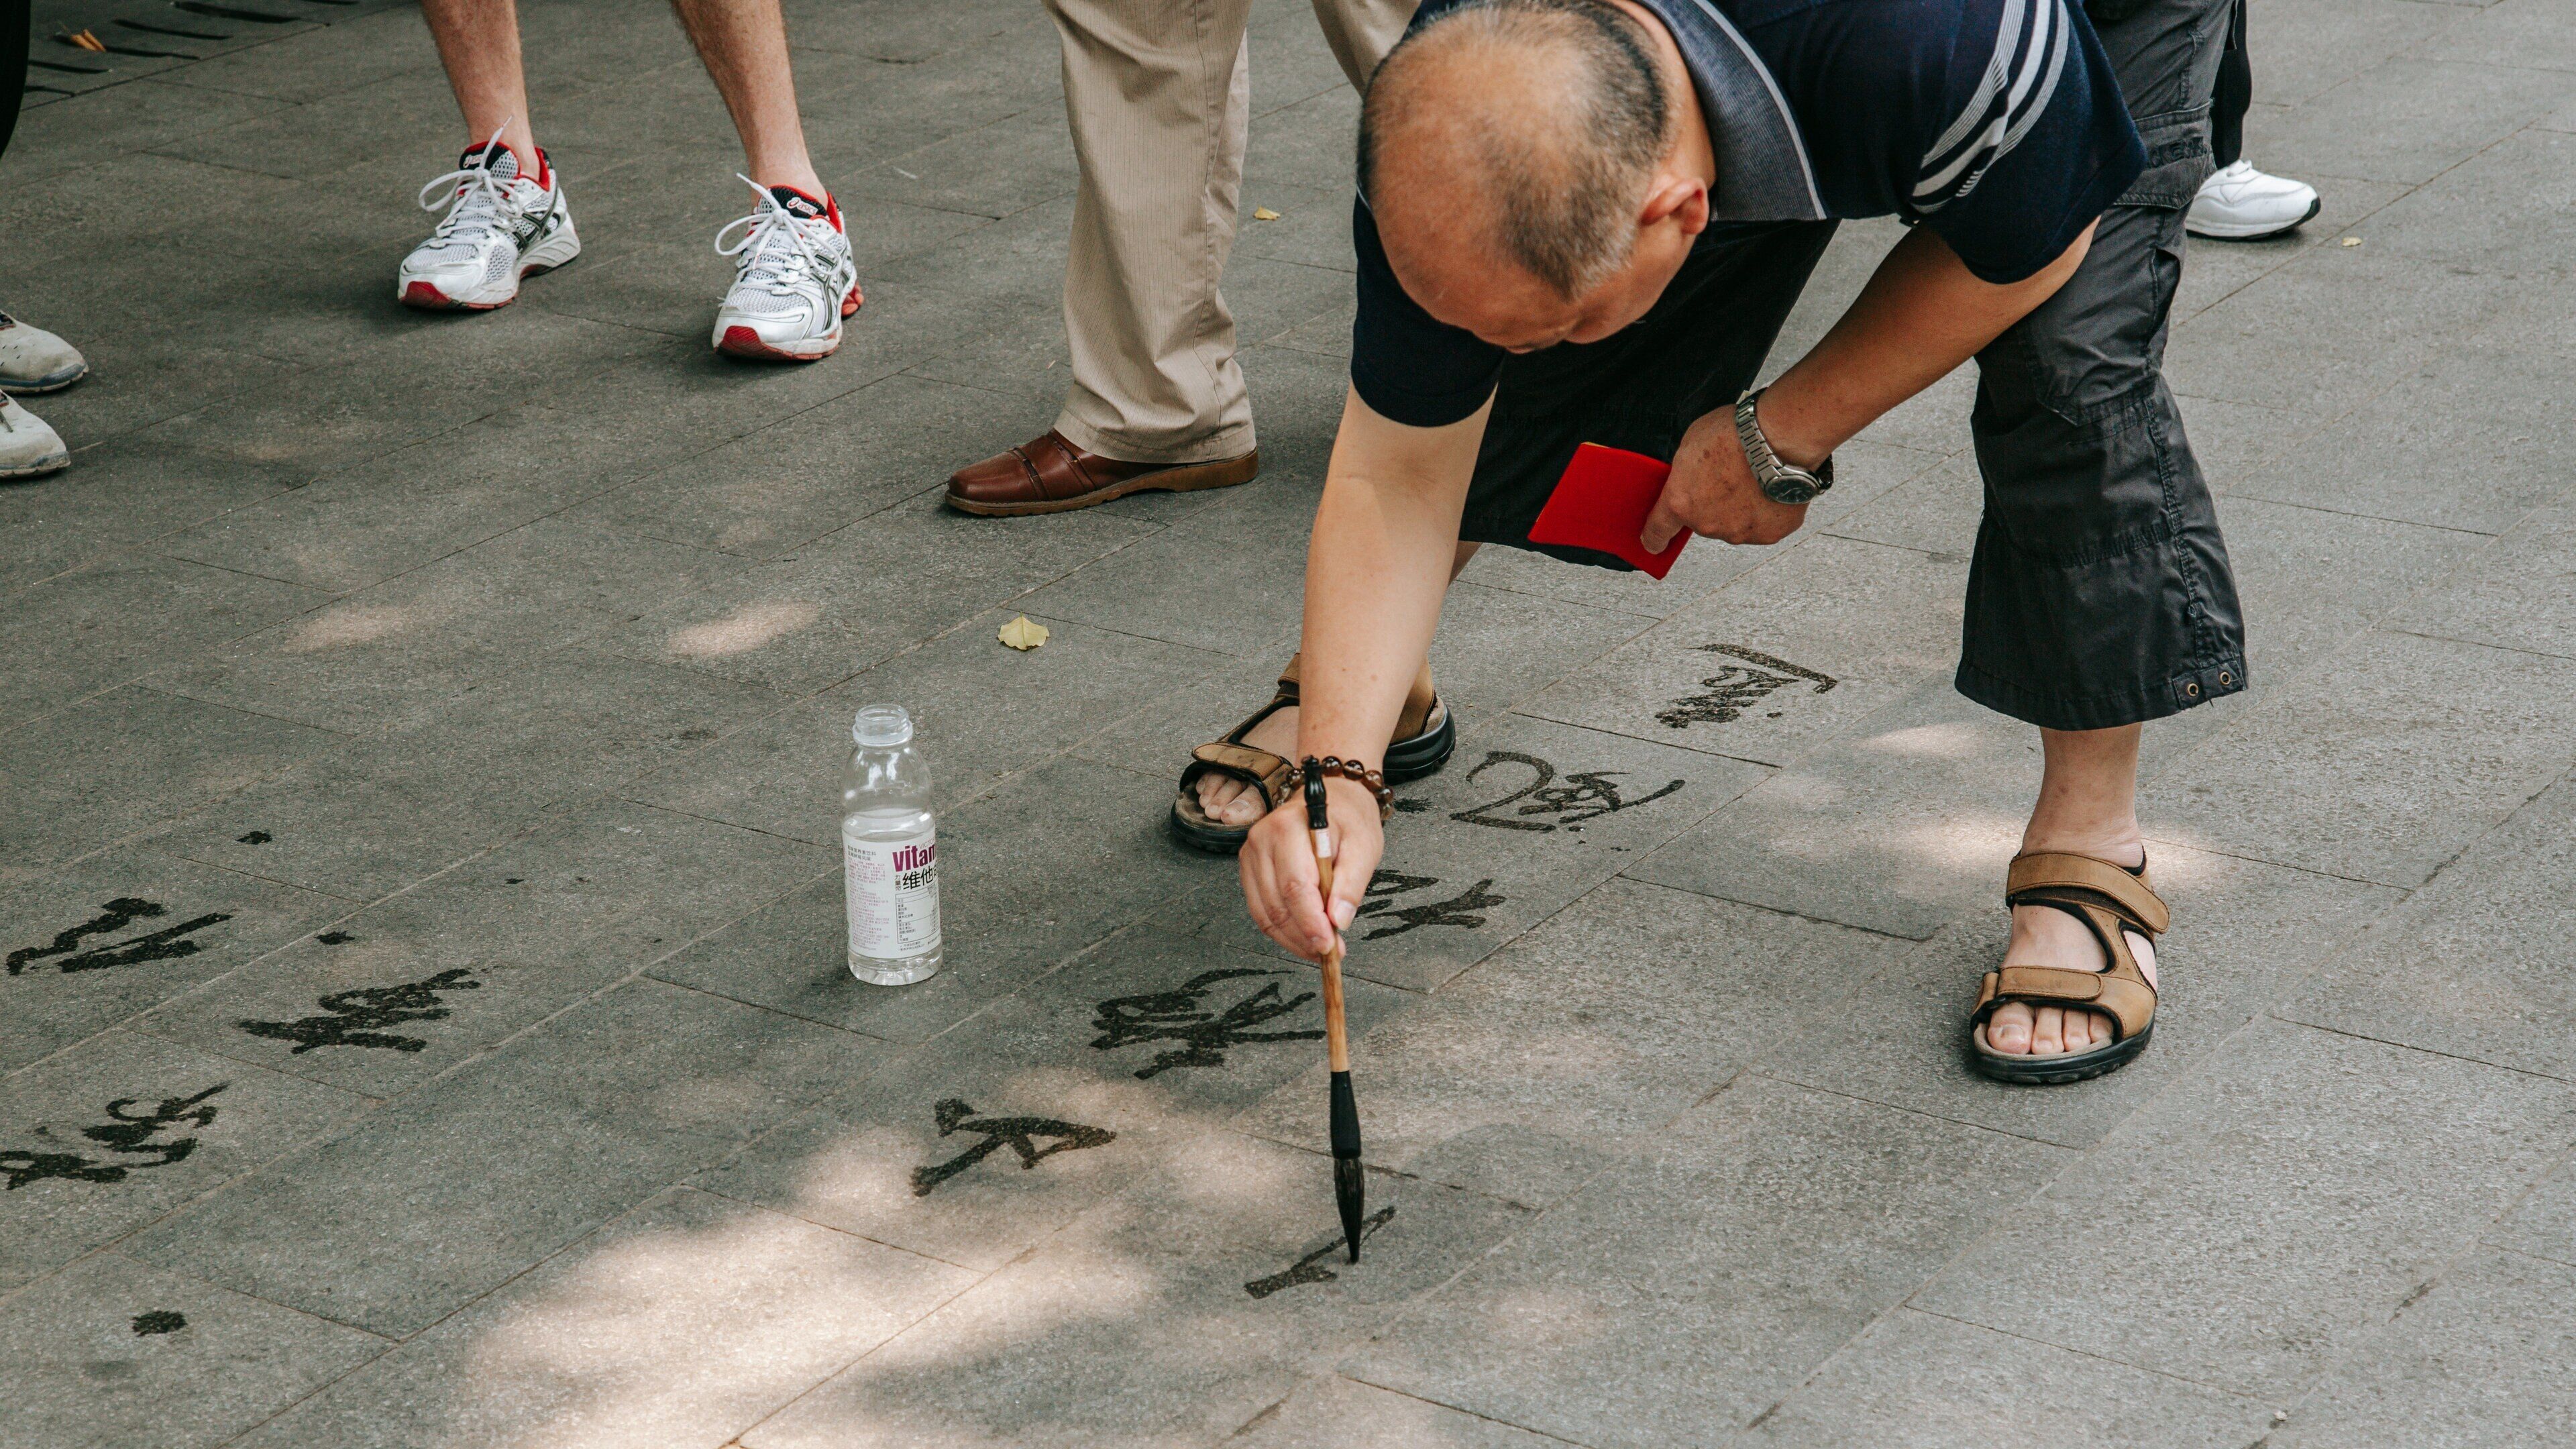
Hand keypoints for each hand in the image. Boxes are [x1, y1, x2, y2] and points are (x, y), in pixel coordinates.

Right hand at [1238, 775, 1381, 960]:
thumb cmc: (1349, 821)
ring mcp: (1251, 855)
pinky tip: (1303, 937)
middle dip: (1304, 936)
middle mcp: (1261, 840)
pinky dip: (1282, 931)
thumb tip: (1339, 920)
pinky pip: (1261, 910)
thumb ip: (1351, 884)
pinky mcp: (1249, 870)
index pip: (1295, 885)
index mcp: (1289, 828)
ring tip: (1319, 949)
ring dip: (1293, 939)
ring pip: (1265, 913)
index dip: (1311, 922)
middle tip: (1329, 952)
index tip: (1329, 945)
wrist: (1333, 799)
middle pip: (1277, 904)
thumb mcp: (1364, 847)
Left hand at [1640, 404, 1808, 550]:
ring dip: (1740, 508)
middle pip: (1703, 521)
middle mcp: (1707, 524)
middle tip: (1727, 477)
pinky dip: (1767, 510)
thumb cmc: (1735, 435)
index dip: (1654, 538)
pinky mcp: (1769, 533)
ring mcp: (1739, 532)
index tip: (1653, 544)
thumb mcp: (1690, 444)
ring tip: (1754, 478)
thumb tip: (1691, 478)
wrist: (1777, 441)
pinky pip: (1764, 525)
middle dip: (1712, 504)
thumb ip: (1686, 472)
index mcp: (1680, 502)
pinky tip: (1772, 487)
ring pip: (1734, 524)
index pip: (1658, 530)